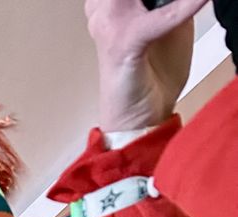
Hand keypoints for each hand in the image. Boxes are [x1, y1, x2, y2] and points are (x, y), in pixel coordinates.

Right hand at [86, 0, 208, 132]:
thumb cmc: (150, 74)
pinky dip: (184, 7)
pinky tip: (199, 1)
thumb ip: (170, 0)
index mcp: (109, 1)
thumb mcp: (168, 21)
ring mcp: (109, 22)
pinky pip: (159, 17)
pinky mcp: (123, 43)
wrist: (137, 119)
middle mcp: (103, 7)